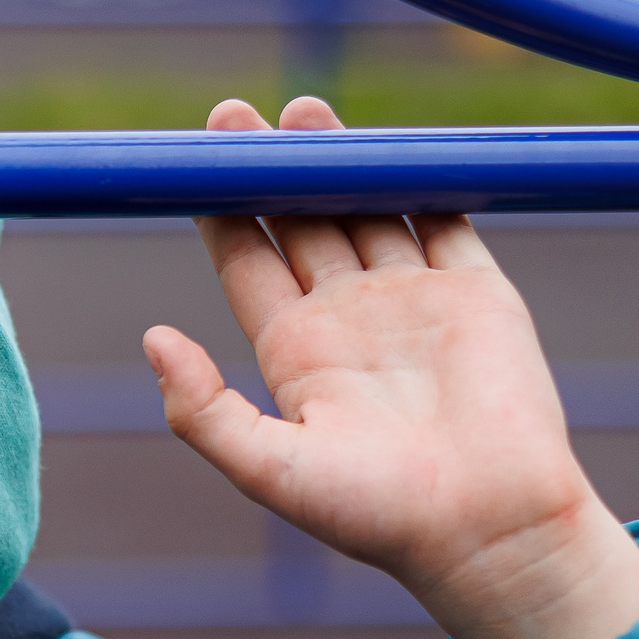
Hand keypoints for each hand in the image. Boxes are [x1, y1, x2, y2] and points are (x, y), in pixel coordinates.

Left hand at [145, 97, 638, 638]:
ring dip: (338, 158)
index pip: (248, 263)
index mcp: (297, 356)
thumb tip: (151, 337)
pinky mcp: (478, 294)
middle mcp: (350, 321)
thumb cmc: (375, 514)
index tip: (195, 159)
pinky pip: (446, 220)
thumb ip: (202, 410)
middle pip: (300, 222)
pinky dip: (421, 178)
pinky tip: (390, 139)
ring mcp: (414, 302)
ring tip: (302, 107)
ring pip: (369, 209)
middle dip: (271, 167)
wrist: (487, 531)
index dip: (222, 210)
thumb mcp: (269, 469)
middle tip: (234, 115)